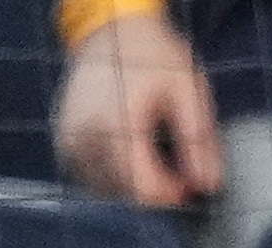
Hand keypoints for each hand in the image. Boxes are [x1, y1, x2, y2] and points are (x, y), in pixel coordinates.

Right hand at [53, 12, 221, 208]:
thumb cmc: (153, 56)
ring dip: (135, 184)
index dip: (171, 193)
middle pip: (125, 194)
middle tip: (176, 165)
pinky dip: (115, 176)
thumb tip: (207, 185)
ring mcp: (69, 139)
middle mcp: (84, 133)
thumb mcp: (187, 90)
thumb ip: (198, 139)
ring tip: (153, 153)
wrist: (111, 29)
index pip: (141, 188)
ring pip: (107, 190)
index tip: (189, 180)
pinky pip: (92, 177)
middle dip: (156, 189)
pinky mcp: (64, 141)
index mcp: (115, 120)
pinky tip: (132, 153)